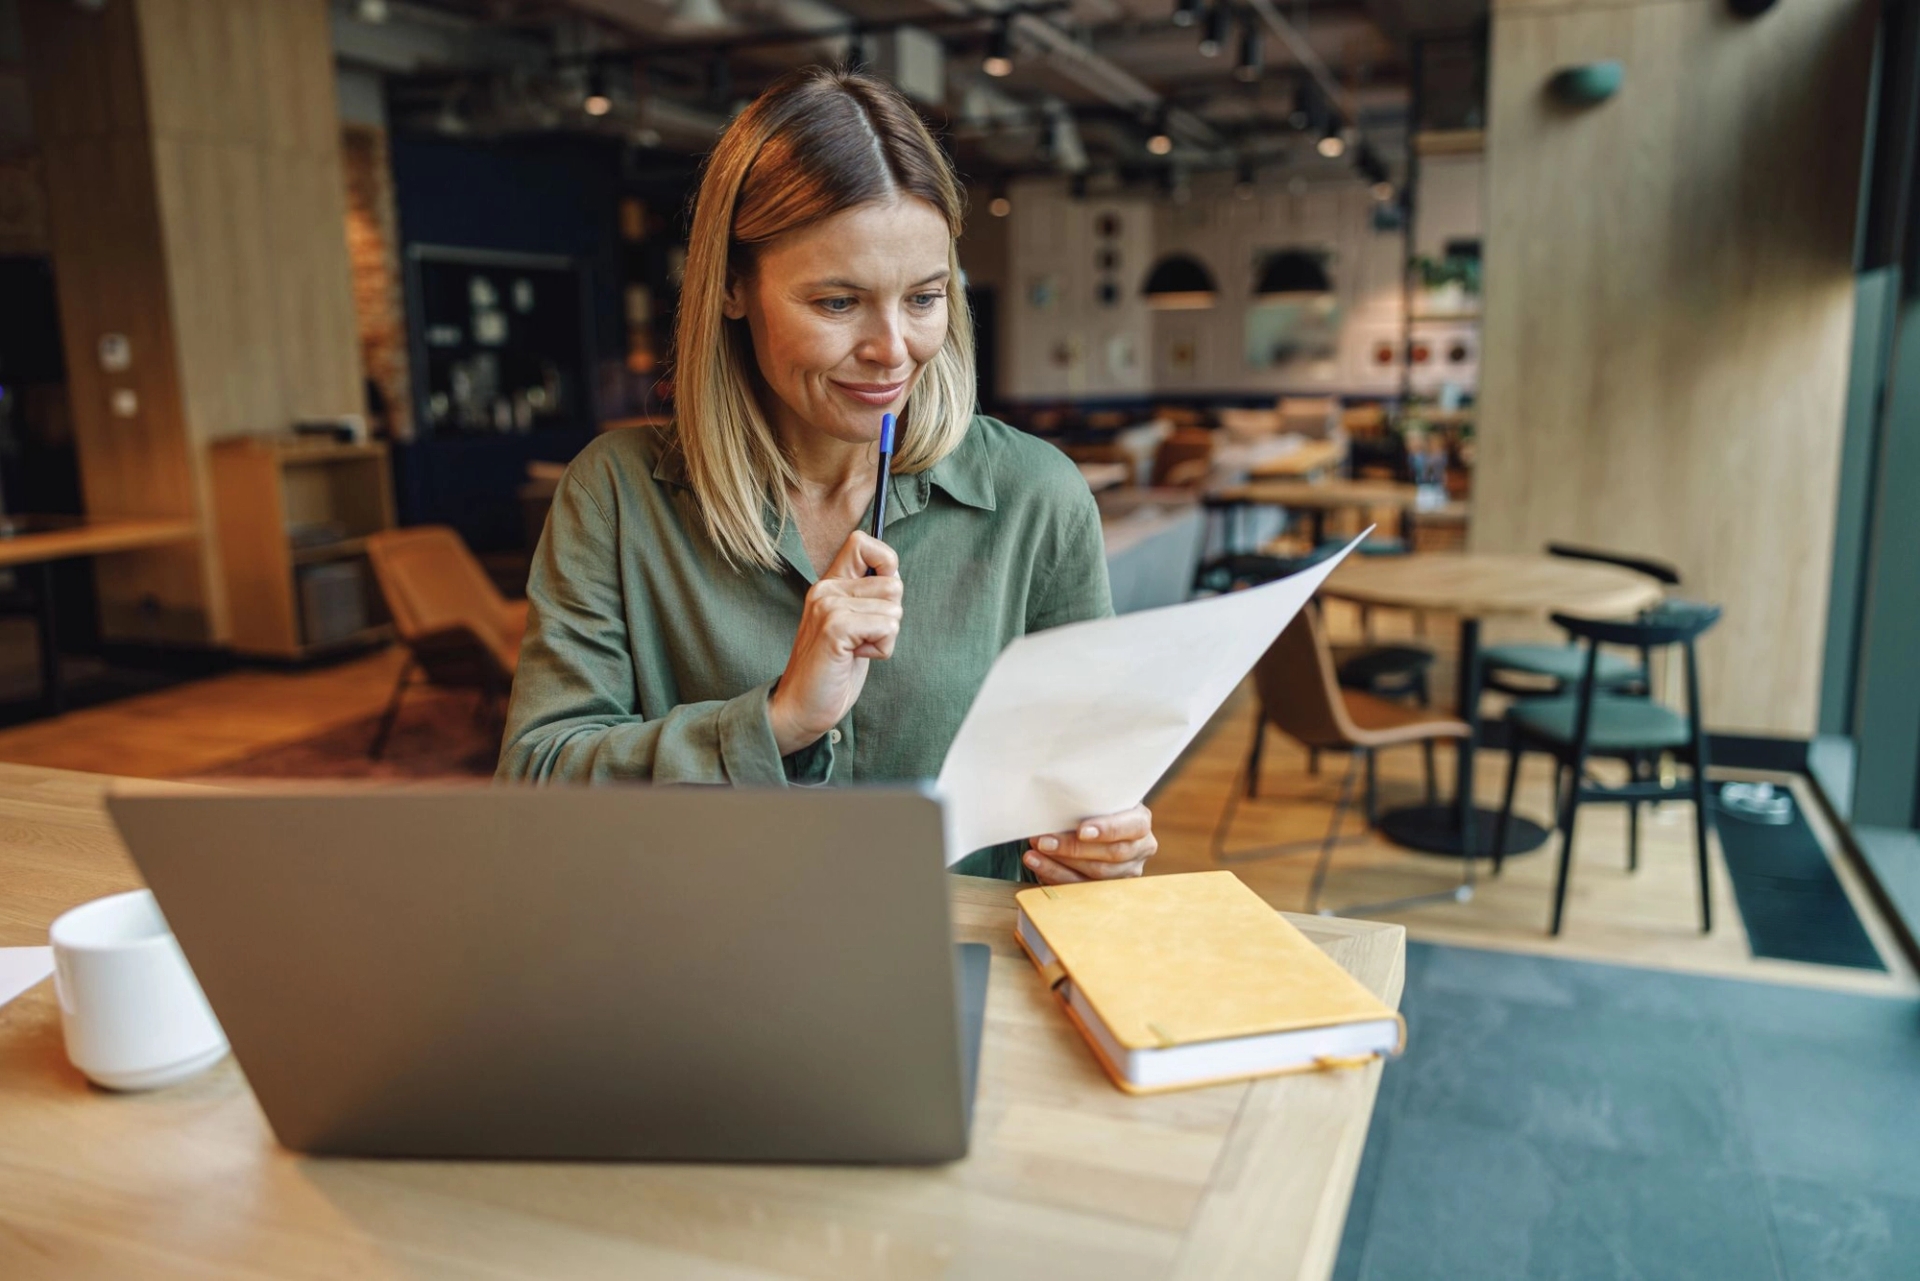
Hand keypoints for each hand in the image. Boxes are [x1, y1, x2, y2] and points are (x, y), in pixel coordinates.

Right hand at [768, 531, 901, 755]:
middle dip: (890, 618)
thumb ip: (868, 599)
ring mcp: (828, 606)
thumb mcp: (852, 626)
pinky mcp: (834, 627)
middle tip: (861, 639)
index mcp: (829, 585)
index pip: (864, 543)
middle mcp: (826, 589)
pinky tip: (854, 657)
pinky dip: (881, 649)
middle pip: (893, 584)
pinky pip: (886, 627)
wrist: (800, 707)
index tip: (880, 598)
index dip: (886, 563)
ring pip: (893, 609)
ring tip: (855, 650)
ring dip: (885, 637)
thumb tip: (895, 576)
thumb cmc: (831, 671)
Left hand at [1023, 804, 1157, 883]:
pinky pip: (1079, 887)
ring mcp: (1125, 873)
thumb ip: (1089, 799)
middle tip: (1045, 841)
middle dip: (1074, 849)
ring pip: (1095, 875)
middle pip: (1111, 854)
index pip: (1132, 827)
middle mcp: (1139, 850)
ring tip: (1035, 852)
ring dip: (1060, 864)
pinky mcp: (1106, 889)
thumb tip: (1059, 800)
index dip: (1107, 830)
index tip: (1081, 831)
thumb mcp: (1098, 798)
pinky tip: (1036, 864)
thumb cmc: (1095, 806)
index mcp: (1140, 823)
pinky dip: (1054, 874)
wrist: (1096, 821)